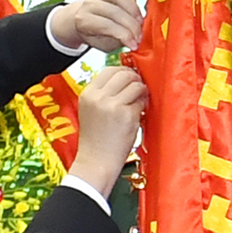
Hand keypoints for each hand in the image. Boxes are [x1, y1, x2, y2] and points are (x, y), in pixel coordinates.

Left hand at [50, 0, 143, 52]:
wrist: (86, 20)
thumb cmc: (98, 34)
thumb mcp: (105, 44)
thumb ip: (119, 41)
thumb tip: (136, 39)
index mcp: (84, 21)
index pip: (107, 26)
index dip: (124, 35)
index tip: (135, 44)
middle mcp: (89, 4)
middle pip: (114, 11)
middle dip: (132, 26)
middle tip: (139, 36)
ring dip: (133, 9)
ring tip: (139, 22)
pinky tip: (134, 11)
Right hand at [69, 65, 147, 195]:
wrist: (96, 162)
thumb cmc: (95, 140)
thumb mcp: (91, 111)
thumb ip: (103, 94)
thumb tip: (124, 79)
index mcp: (88, 94)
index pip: (108, 71)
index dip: (122, 72)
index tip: (129, 77)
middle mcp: (99, 97)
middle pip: (123, 74)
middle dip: (134, 78)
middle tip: (138, 86)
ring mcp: (113, 105)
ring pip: (135, 84)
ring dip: (141, 89)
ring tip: (140, 99)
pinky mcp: (127, 115)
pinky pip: (141, 101)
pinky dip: (143, 104)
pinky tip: (139, 112)